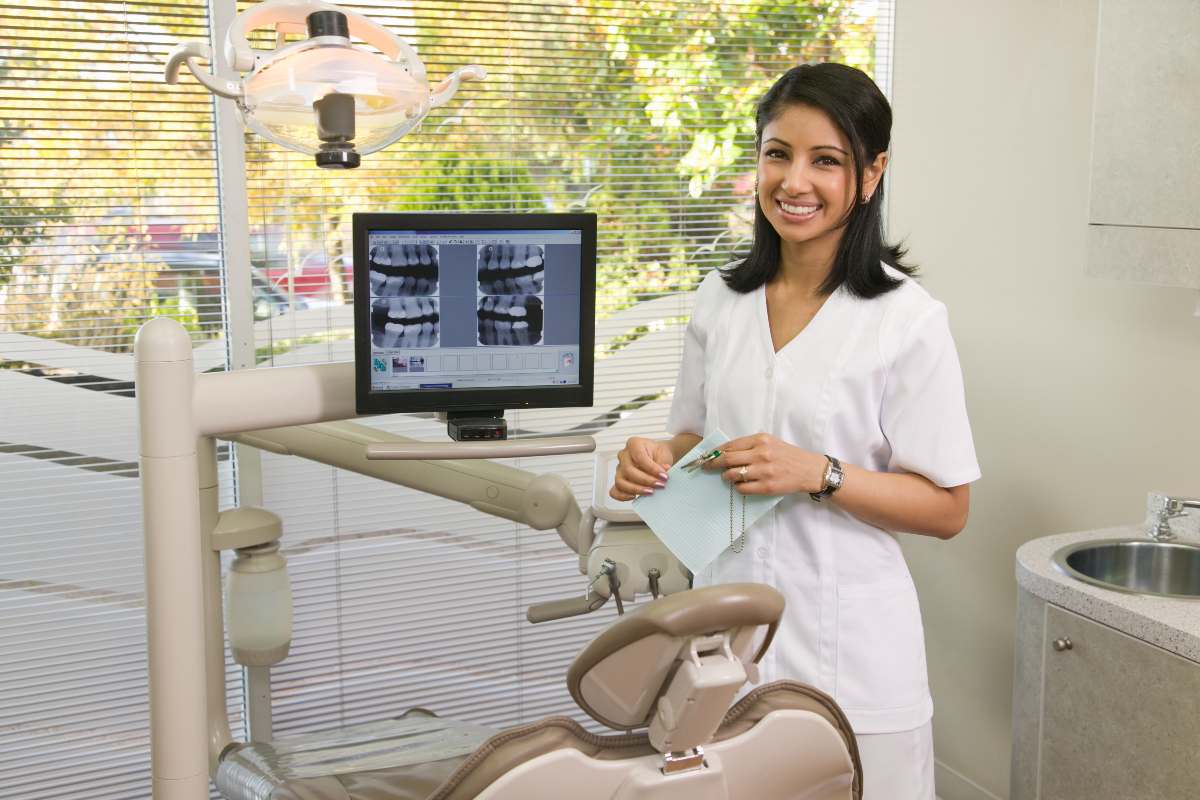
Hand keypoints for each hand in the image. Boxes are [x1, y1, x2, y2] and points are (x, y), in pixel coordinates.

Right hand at [610, 436, 672, 500]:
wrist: (658, 457)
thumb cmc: (659, 454)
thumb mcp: (664, 455)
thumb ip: (662, 464)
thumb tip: (663, 474)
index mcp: (634, 444)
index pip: (639, 457)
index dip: (651, 468)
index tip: (663, 475)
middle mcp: (624, 455)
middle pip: (629, 470)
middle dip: (646, 480)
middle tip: (660, 485)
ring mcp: (619, 468)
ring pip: (620, 481)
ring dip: (636, 489)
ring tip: (650, 492)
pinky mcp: (619, 480)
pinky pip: (614, 490)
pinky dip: (622, 496)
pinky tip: (634, 497)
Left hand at [708, 433, 827, 495]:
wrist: (810, 470)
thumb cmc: (787, 455)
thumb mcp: (770, 443)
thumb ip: (749, 445)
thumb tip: (723, 452)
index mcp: (760, 440)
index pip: (730, 445)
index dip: (714, 452)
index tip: (706, 456)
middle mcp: (761, 454)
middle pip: (727, 460)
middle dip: (712, 464)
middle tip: (706, 468)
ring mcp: (764, 471)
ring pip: (733, 475)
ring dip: (726, 477)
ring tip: (728, 476)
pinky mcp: (767, 487)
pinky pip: (742, 488)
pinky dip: (738, 487)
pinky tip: (741, 485)